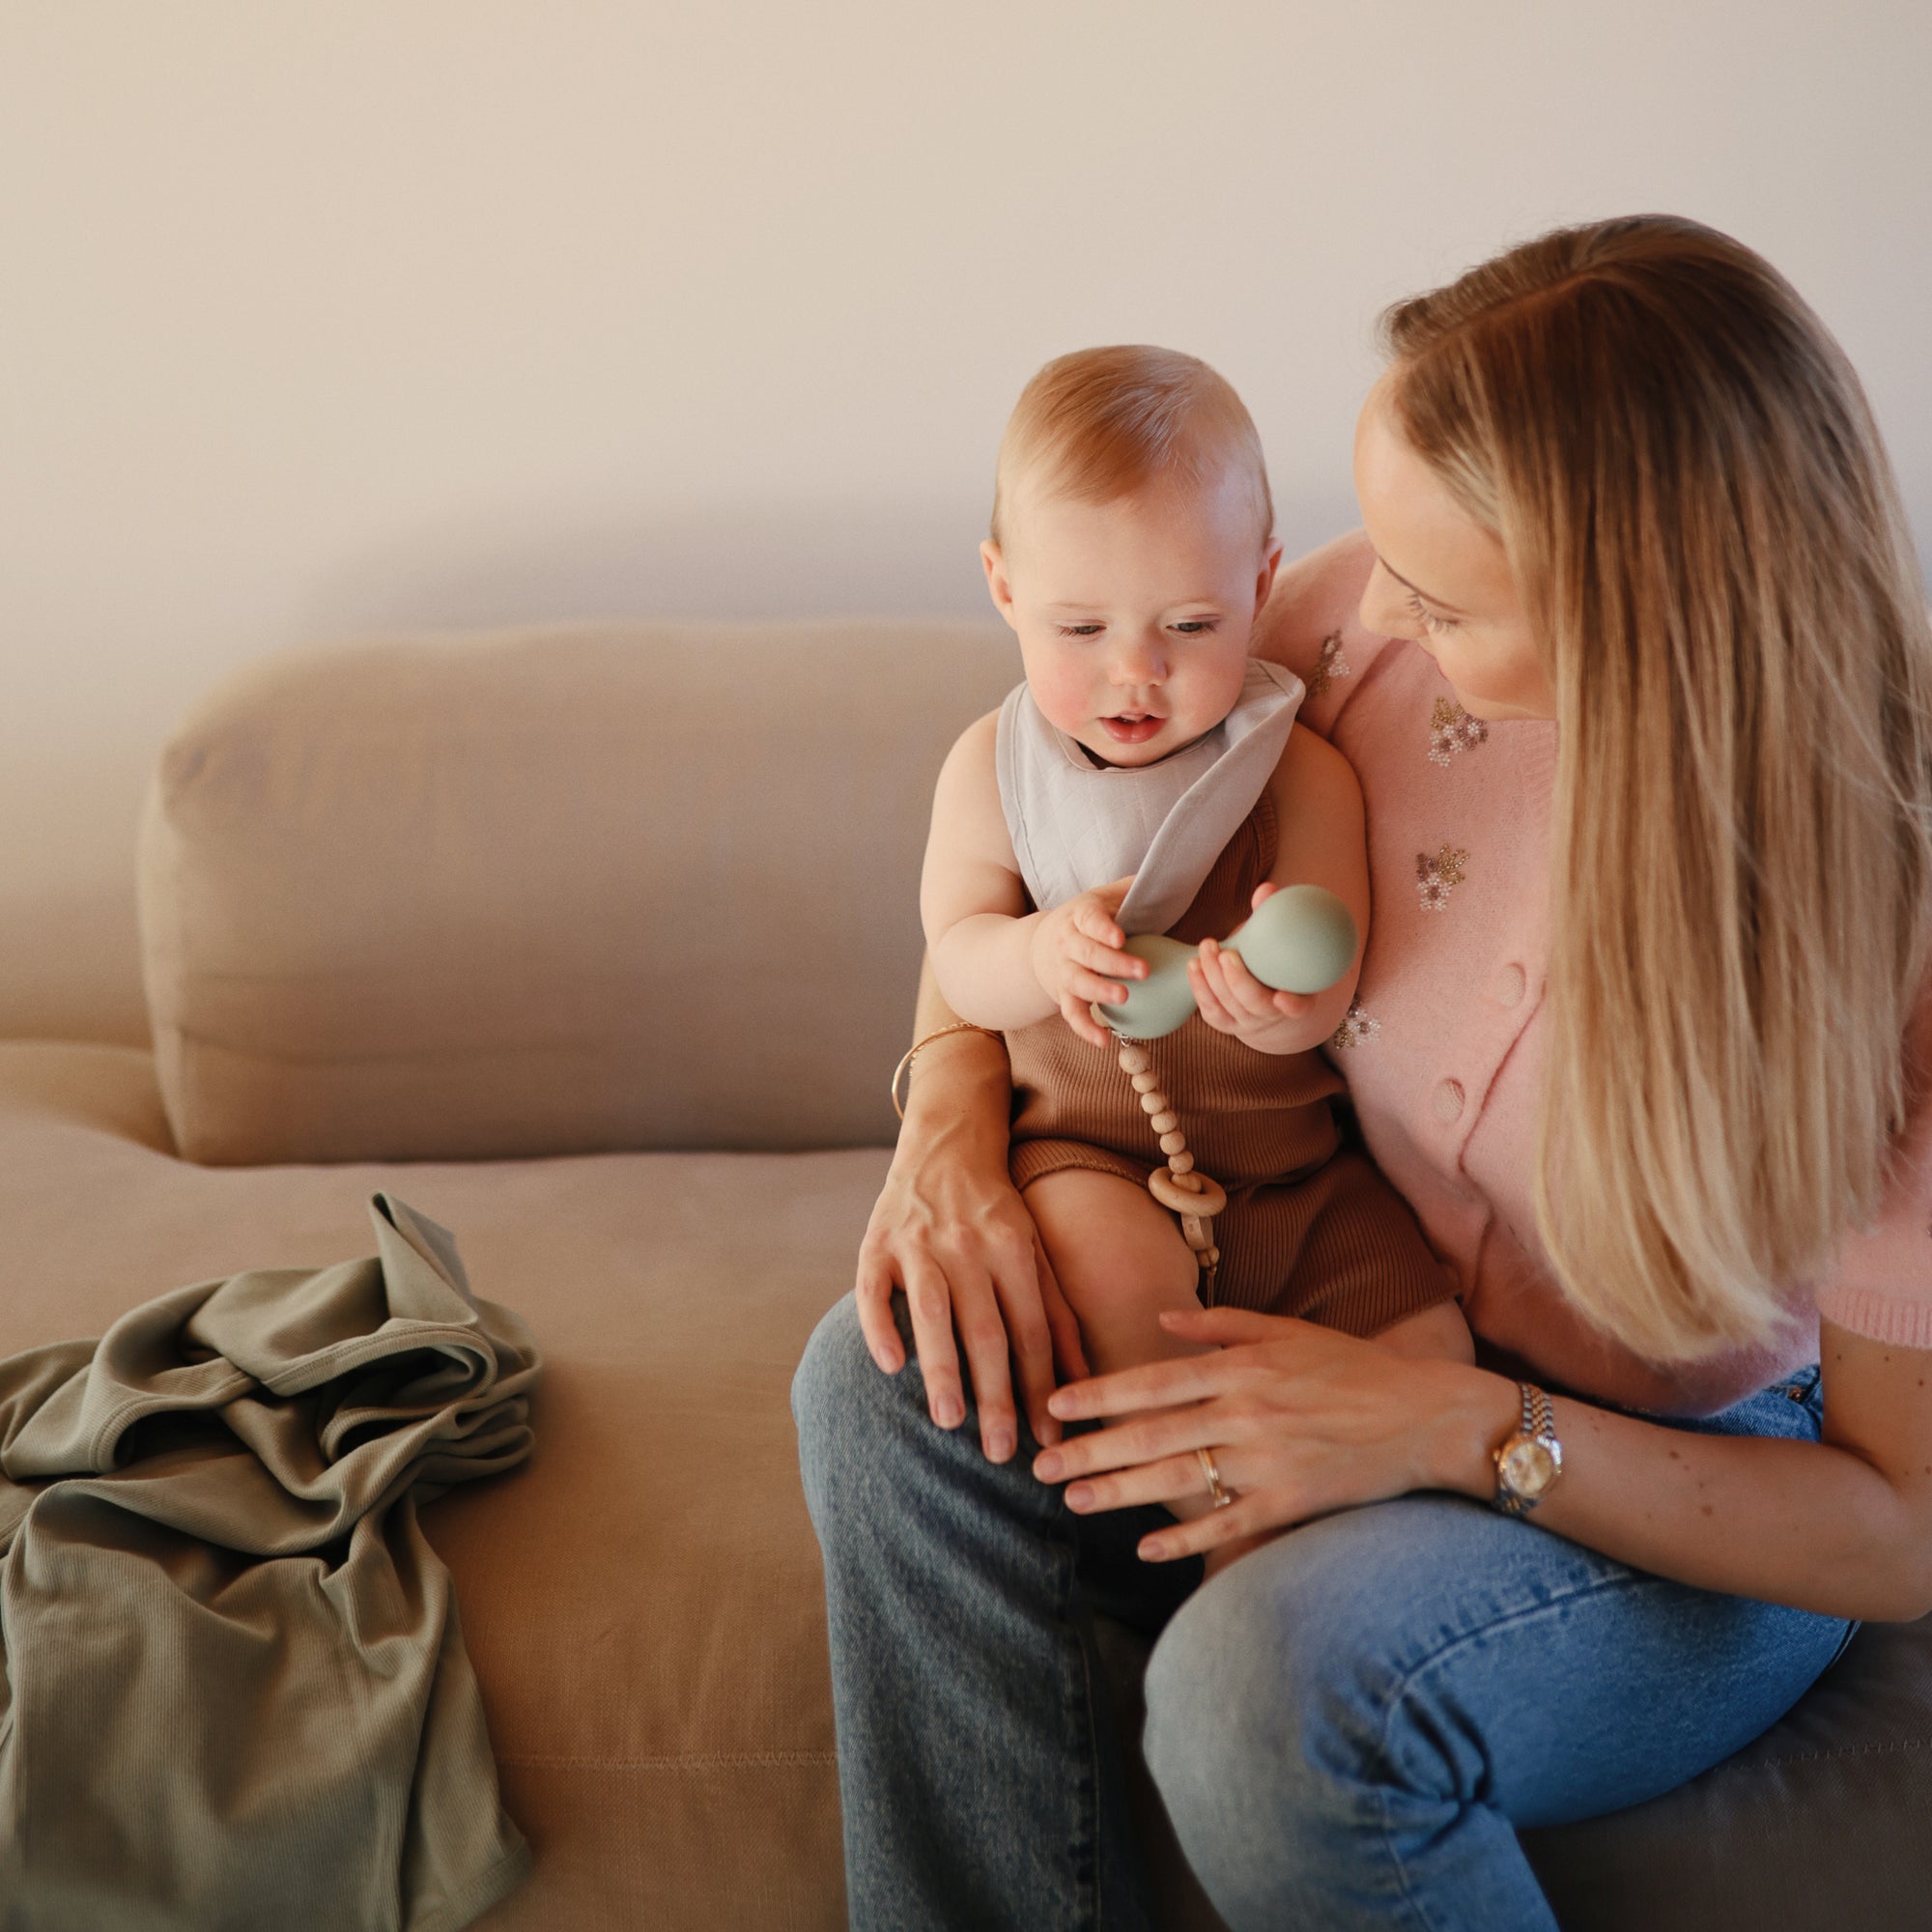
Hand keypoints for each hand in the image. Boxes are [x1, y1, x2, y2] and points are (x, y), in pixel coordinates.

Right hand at [856, 1107, 1090, 1458]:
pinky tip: (888, 1365)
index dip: (1040, 1387)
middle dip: (996, 1394)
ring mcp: (919, 1244)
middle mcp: (969, 1246)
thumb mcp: (1037, 1252)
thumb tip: (1081, 1384)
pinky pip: (873, 1289)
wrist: (945, 1145)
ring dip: (942, 1368)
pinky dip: (880, 1325)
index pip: (1032, 1331)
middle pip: (987, 1329)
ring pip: (934, 1312)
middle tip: (998, 1452)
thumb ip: (1058, 1315)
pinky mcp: (876, 1244)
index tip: (1046, 1439)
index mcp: (1014, 1250)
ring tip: (949, 1422)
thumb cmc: (997, 1213)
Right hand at [1028, 878, 1145, 1047]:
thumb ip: (1130, 889)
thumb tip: (1165, 875)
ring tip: (1123, 999)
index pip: (1089, 919)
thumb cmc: (1086, 920)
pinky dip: (1085, 1029)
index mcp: (1080, 916)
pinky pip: (1072, 1014)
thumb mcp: (1103, 897)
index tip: (1121, 937)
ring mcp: (1064, 972)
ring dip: (1099, 992)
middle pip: (1087, 954)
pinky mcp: (1063, 996)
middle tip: (1142, 971)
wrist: (1042, 945)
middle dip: (1113, 963)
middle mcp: (1067, 944)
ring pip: (1077, 983)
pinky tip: (1104, 1041)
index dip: (1103, 928)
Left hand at [1028, 1307, 1502, 1559]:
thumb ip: (1222, 1325)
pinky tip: (1146, 1549)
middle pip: (1153, 1435)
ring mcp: (1269, 1460)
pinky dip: (1187, 1539)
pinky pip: (1228, 1523)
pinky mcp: (1291, 1502)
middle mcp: (1248, 1412)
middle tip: (1041, 1467)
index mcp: (1244, 1367)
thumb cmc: (1353, 1368)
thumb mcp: (1289, 1330)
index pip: (1155, 1381)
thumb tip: (1163, 1320)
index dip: (1101, 1395)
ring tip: (1075, 1500)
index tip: (1056, 1406)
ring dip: (1121, 1493)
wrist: (1426, 1416)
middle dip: (1091, 1451)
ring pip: (1180, 1481)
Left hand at [1187, 884, 1314, 1052]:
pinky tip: (1193, 965)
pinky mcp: (1225, 1023)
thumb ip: (1273, 916)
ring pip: (1229, 1006)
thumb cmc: (1273, 959)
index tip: (1282, 997)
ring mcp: (1247, 1022)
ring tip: (1206, 948)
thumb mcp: (1279, 940)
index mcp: (1297, 998)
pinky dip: (1199, 988)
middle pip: (1256, 1005)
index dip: (1292, 1006)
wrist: (1260, 989)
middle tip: (1226, 954)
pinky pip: (1210, 1010)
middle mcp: (1272, 1015)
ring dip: (1213, 978)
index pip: (1299, 1008)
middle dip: (1238, 981)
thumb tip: (1266, 889)